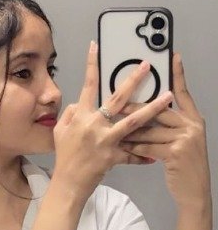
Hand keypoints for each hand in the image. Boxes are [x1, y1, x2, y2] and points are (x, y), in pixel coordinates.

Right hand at [52, 41, 172, 199]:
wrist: (68, 183)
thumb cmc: (64, 157)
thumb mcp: (60, 132)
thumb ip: (71, 113)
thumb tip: (81, 102)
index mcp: (81, 116)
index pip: (88, 86)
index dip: (91, 65)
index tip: (95, 46)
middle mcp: (94, 125)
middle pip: (118, 99)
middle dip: (133, 80)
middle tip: (147, 66)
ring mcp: (105, 140)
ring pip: (133, 121)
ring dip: (152, 108)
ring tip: (168, 98)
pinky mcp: (113, 156)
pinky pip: (131, 154)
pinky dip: (142, 155)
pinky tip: (155, 155)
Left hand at [119, 53, 211, 208]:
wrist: (195, 193)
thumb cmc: (184, 169)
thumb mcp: (182, 143)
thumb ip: (170, 128)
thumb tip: (147, 114)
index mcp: (192, 119)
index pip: (183, 92)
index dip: (178, 74)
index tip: (172, 56)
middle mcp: (191, 125)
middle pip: (159, 108)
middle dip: (136, 105)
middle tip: (116, 99)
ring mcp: (185, 138)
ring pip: (150, 129)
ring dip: (128, 130)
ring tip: (110, 126)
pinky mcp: (176, 152)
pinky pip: (148, 146)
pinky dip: (133, 148)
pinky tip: (121, 147)